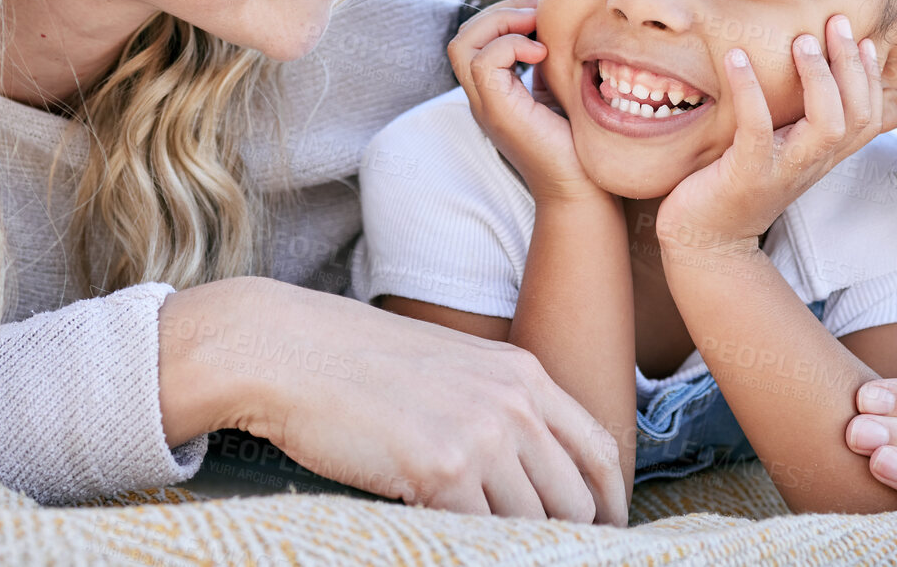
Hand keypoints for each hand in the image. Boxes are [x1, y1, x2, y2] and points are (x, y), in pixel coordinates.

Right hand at [160, 277, 627, 523]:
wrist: (288, 349)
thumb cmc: (357, 362)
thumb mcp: (450, 366)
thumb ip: (500, 406)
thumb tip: (531, 473)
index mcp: (521, 373)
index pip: (600, 449)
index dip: (609, 503)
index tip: (603, 532)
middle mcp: (512, 403)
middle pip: (576, 500)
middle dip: (566, 536)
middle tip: (543, 553)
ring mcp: (479, 437)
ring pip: (532, 526)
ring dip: (512, 544)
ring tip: (483, 542)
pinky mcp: (439, 470)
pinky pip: (480, 535)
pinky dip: (469, 547)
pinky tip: (443, 537)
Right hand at [446, 0, 596, 203]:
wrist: (584, 192)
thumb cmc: (581, 145)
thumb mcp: (560, 91)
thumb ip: (548, 63)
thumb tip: (553, 24)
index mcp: (496, 92)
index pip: (476, 39)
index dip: (504, 15)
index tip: (542, 14)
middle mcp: (483, 98)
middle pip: (463, 37)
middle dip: (500, 12)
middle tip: (538, 13)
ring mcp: (486, 106)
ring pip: (462, 45)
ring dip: (500, 22)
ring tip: (536, 26)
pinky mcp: (498, 112)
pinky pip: (483, 63)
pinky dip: (510, 45)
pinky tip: (542, 52)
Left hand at [656, 14, 881, 250]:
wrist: (703, 239)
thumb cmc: (733, 183)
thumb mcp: (772, 147)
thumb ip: (789, 118)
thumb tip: (795, 69)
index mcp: (821, 155)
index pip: (868, 116)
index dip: (872, 77)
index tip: (861, 38)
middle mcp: (812, 163)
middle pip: (857, 114)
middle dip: (852, 65)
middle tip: (837, 22)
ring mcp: (783, 171)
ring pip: (827, 124)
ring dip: (819, 77)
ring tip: (801, 39)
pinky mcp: (747, 175)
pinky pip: (757, 129)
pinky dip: (749, 90)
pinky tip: (735, 58)